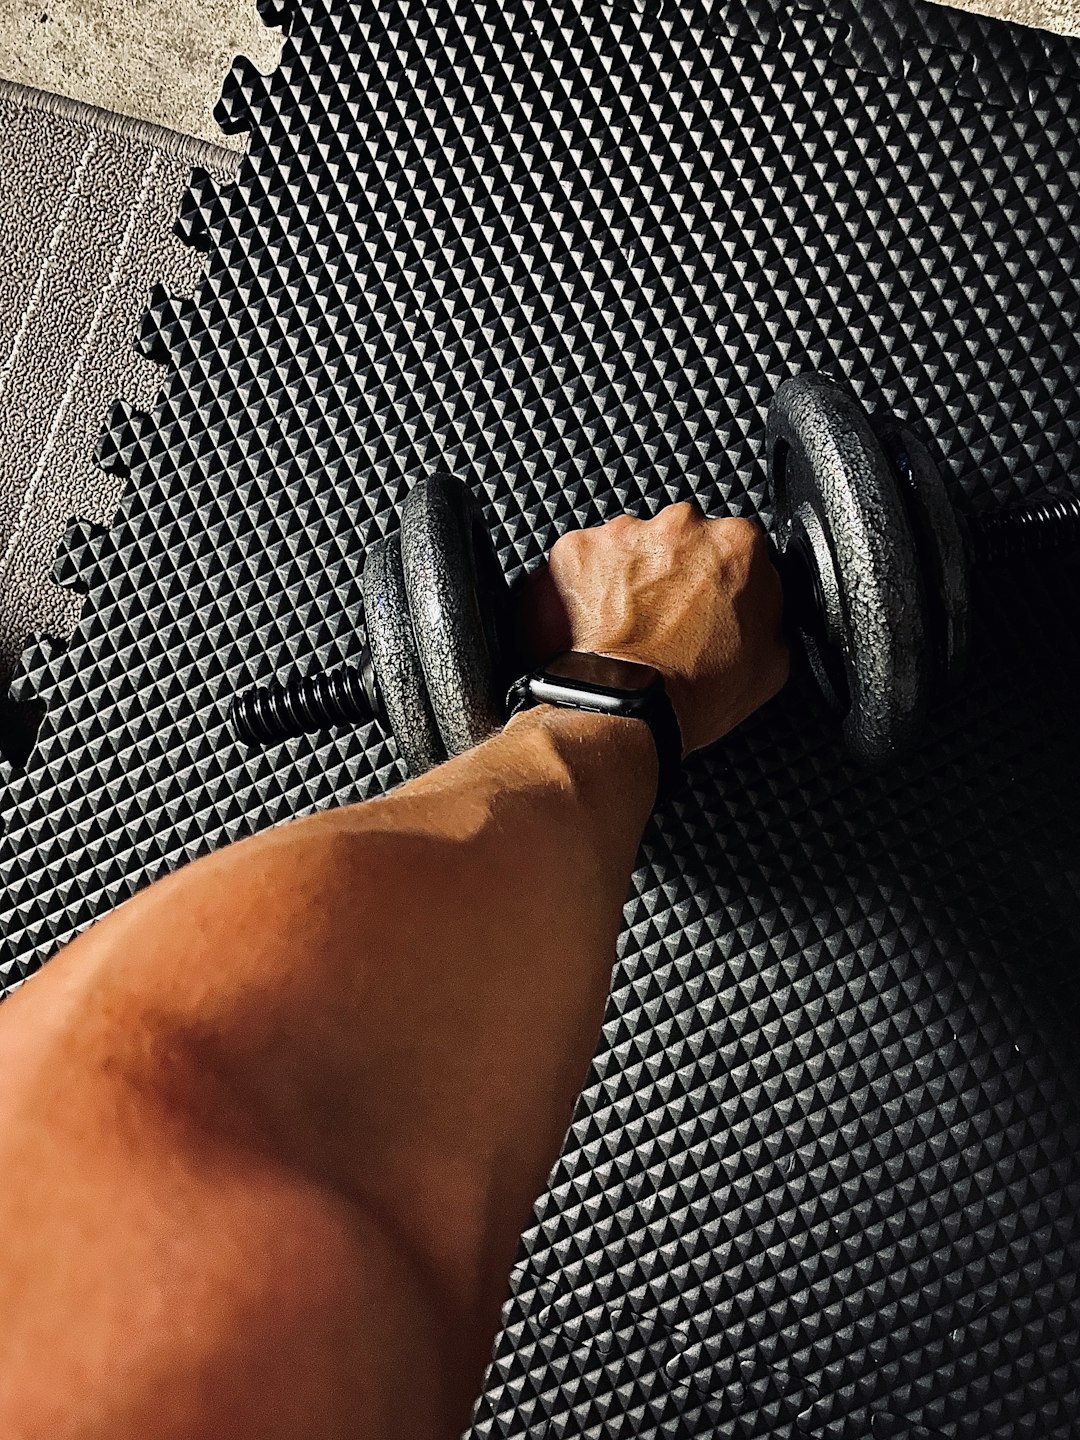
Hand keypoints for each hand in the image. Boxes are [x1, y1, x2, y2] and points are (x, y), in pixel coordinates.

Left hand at [515, 501, 789, 758]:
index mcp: (737, 543)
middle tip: (666, 618)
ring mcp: (625, 533)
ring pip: (631, 546)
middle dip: (673, 571)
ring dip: (630, 576)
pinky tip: (596, 621)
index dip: (721, 580)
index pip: (734, 547)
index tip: (708, 604)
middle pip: (680, 539)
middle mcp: (681, 526)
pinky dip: (586, 584)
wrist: (629, 708)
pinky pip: (583, 559)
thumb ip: (770, 608)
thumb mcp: (772, 658)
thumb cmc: (696, 690)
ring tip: (627, 625)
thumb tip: (761, 597)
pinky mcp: (577, 548)